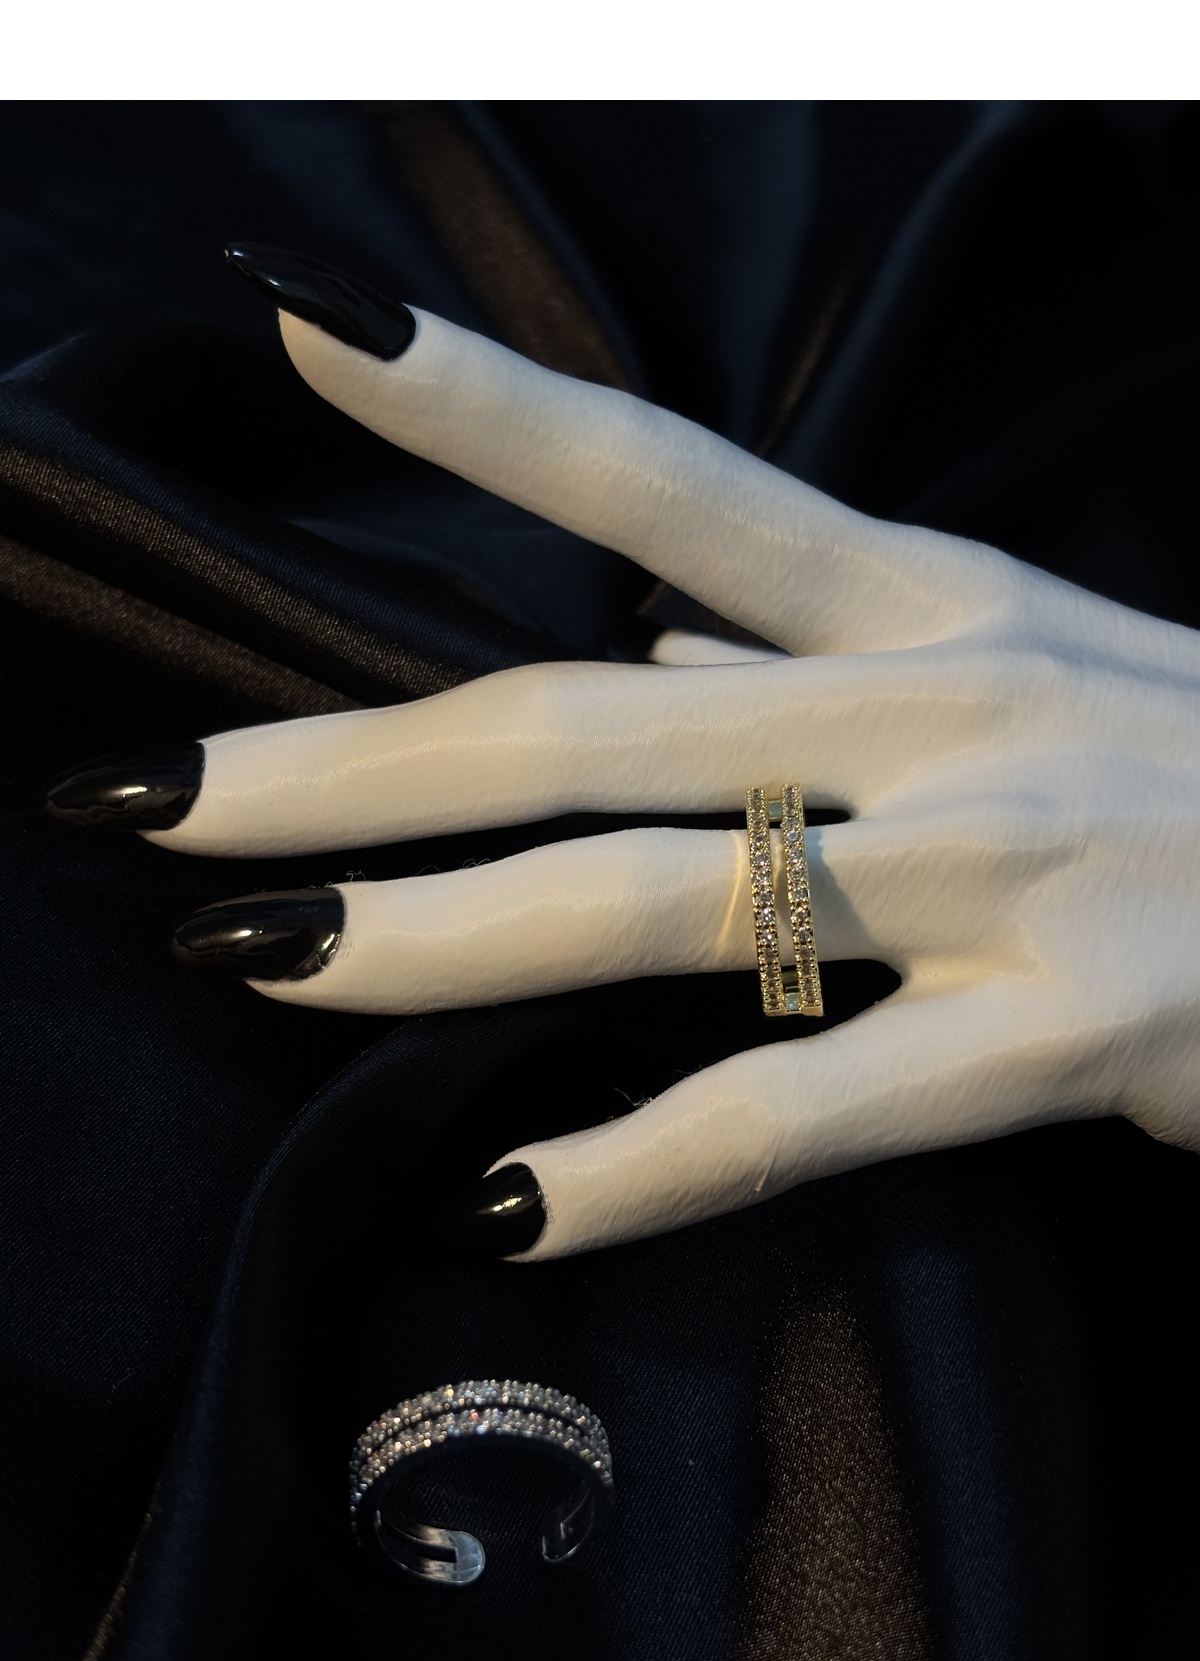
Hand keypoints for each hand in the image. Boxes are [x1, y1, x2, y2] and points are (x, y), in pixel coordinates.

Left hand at [45, 248, 1199, 1260]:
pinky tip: (512, 1205)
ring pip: (662, 902)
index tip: (298, 330)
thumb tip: (645, 626)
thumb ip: (813, 653)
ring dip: (437, 938)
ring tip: (258, 958)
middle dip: (348, 765)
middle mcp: (940, 711)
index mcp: (922, 608)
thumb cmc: (1193, 766)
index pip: (664, 477)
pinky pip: (812, 1109)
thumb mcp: (1011, 663)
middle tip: (150, 804)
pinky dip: (648, 1165)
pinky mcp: (1070, 1032)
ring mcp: (1005, 870)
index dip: (479, 403)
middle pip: (589, 722)